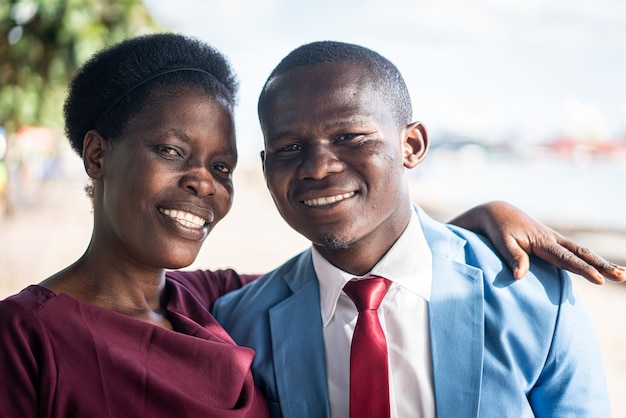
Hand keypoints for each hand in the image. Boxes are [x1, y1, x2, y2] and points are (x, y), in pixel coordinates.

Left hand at [449, 201, 625, 284]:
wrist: (497, 212)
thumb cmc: (498, 228)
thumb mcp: (501, 241)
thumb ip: (512, 257)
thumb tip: (519, 276)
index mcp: (542, 241)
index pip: (566, 259)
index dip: (584, 270)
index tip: (600, 280)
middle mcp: (553, 240)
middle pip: (582, 255)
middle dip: (602, 266)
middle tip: (622, 277)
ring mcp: (554, 240)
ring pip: (581, 253)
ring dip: (601, 263)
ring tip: (621, 275)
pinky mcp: (551, 242)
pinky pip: (573, 252)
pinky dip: (587, 260)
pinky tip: (599, 269)